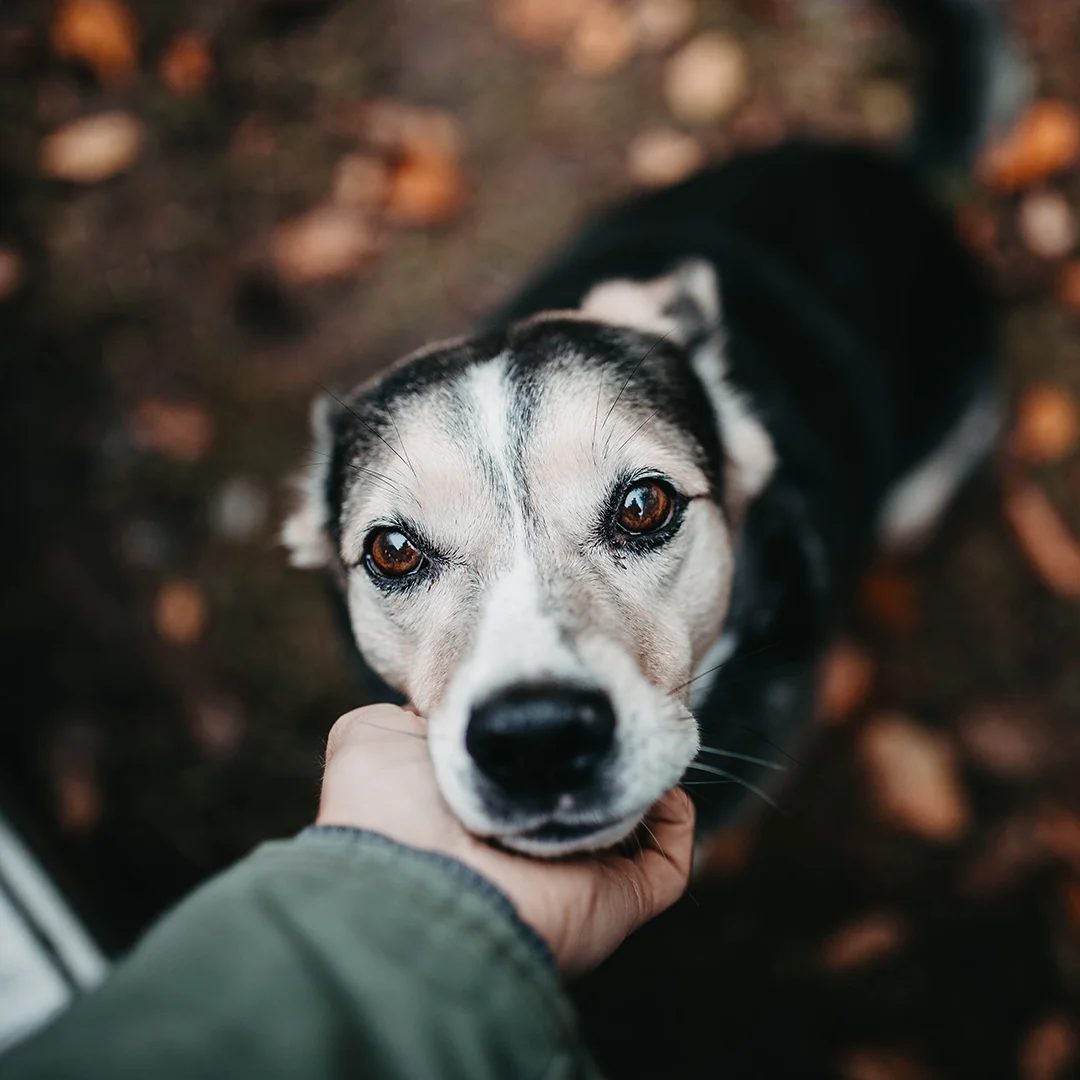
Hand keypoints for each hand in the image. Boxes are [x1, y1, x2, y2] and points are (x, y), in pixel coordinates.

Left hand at [317, 704, 694, 974]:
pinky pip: (669, 860)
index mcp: (482, 809)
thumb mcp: (371, 738)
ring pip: (633, 821)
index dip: (549, 732)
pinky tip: (653, 780)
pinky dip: (674, 817)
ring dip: (641, 776)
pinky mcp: (620, 896)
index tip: (564, 692)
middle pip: (586, 794)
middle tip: (612, 709)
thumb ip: (409, 715)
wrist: (417, 883)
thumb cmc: (391, 808)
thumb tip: (446, 710)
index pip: (531, 771)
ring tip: (634, 730)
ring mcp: (578, 872)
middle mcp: (531, 842)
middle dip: (603, 752)